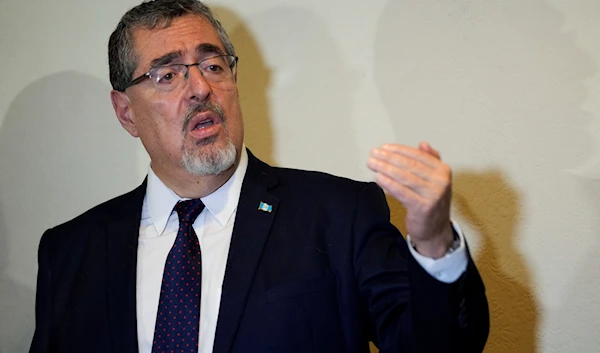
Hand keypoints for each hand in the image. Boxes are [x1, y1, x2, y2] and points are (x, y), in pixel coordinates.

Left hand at [367, 142, 453, 257]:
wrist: (435, 231)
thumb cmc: (431, 203)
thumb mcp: (435, 180)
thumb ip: (431, 161)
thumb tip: (423, 144)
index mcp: (443, 171)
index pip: (418, 156)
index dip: (399, 150)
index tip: (384, 148)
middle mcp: (441, 181)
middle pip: (410, 165)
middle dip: (389, 158)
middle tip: (373, 154)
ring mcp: (433, 195)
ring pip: (404, 177)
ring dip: (385, 168)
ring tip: (372, 164)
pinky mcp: (423, 207)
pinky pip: (402, 192)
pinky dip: (389, 184)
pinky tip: (378, 178)